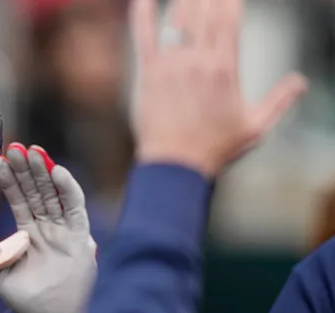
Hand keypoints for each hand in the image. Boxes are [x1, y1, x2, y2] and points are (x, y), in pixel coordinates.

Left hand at [0, 143, 95, 312]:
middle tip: (15, 147)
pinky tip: (55, 171)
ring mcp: (64, 232)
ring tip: (32, 151)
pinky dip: (67, 189)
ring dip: (43, 173)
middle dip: (25, 170)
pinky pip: (74, 209)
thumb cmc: (27, 299)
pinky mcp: (80, 238)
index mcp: (27, 235)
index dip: (9, 181)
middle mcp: (47, 229)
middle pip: (36, 192)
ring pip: (53, 195)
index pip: (18, 201)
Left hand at [131, 0, 306, 176]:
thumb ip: (279, 101)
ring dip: (183, 0)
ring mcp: (171, 66)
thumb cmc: (215, 149)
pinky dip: (142, 16)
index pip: (229, 18)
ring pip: (177, 20)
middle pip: (204, 12)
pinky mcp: (149, 75)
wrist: (176, 165)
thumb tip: (300, 81)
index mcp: (225, 68)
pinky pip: (144, 38)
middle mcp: (198, 61)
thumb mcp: (256, 127)